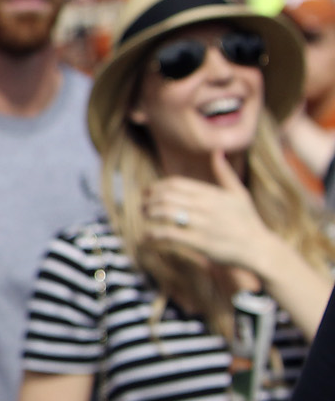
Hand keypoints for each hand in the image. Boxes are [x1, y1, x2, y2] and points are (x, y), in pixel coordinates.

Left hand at [145, 152, 278, 271]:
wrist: (258, 249)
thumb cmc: (248, 221)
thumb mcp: (239, 194)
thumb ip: (225, 174)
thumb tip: (217, 151)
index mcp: (212, 194)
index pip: (175, 184)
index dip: (156, 187)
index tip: (147, 193)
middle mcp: (206, 206)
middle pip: (166, 196)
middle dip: (149, 200)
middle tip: (143, 206)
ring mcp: (202, 224)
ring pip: (165, 212)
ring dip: (149, 213)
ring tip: (145, 217)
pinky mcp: (199, 242)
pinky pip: (169, 234)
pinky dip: (153, 233)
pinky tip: (147, 236)